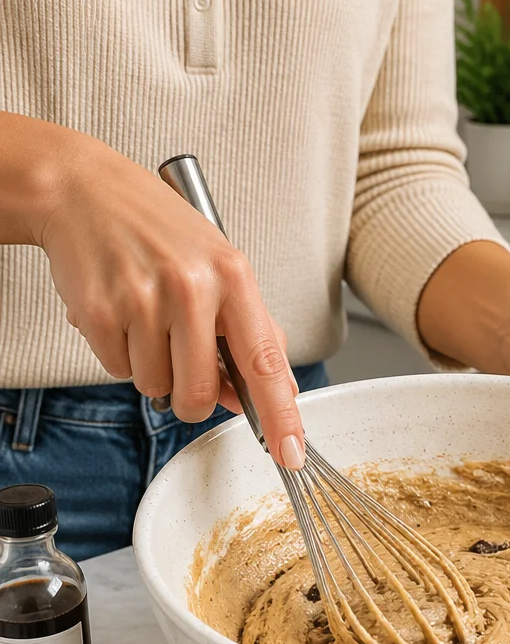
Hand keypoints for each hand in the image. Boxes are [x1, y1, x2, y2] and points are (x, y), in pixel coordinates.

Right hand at [34, 127, 303, 466]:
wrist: (85, 190)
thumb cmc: (160, 231)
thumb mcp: (220, 267)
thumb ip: (251, 332)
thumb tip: (272, 393)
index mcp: (233, 276)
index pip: (266, 363)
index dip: (281, 415)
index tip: (291, 452)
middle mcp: (191, 287)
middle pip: (201, 394)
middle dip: (192, 397)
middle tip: (182, 362)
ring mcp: (143, 300)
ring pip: (156, 387)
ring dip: (152, 369)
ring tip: (148, 320)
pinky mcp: (100, 311)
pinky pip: (117, 370)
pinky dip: (120, 354)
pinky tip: (121, 314)